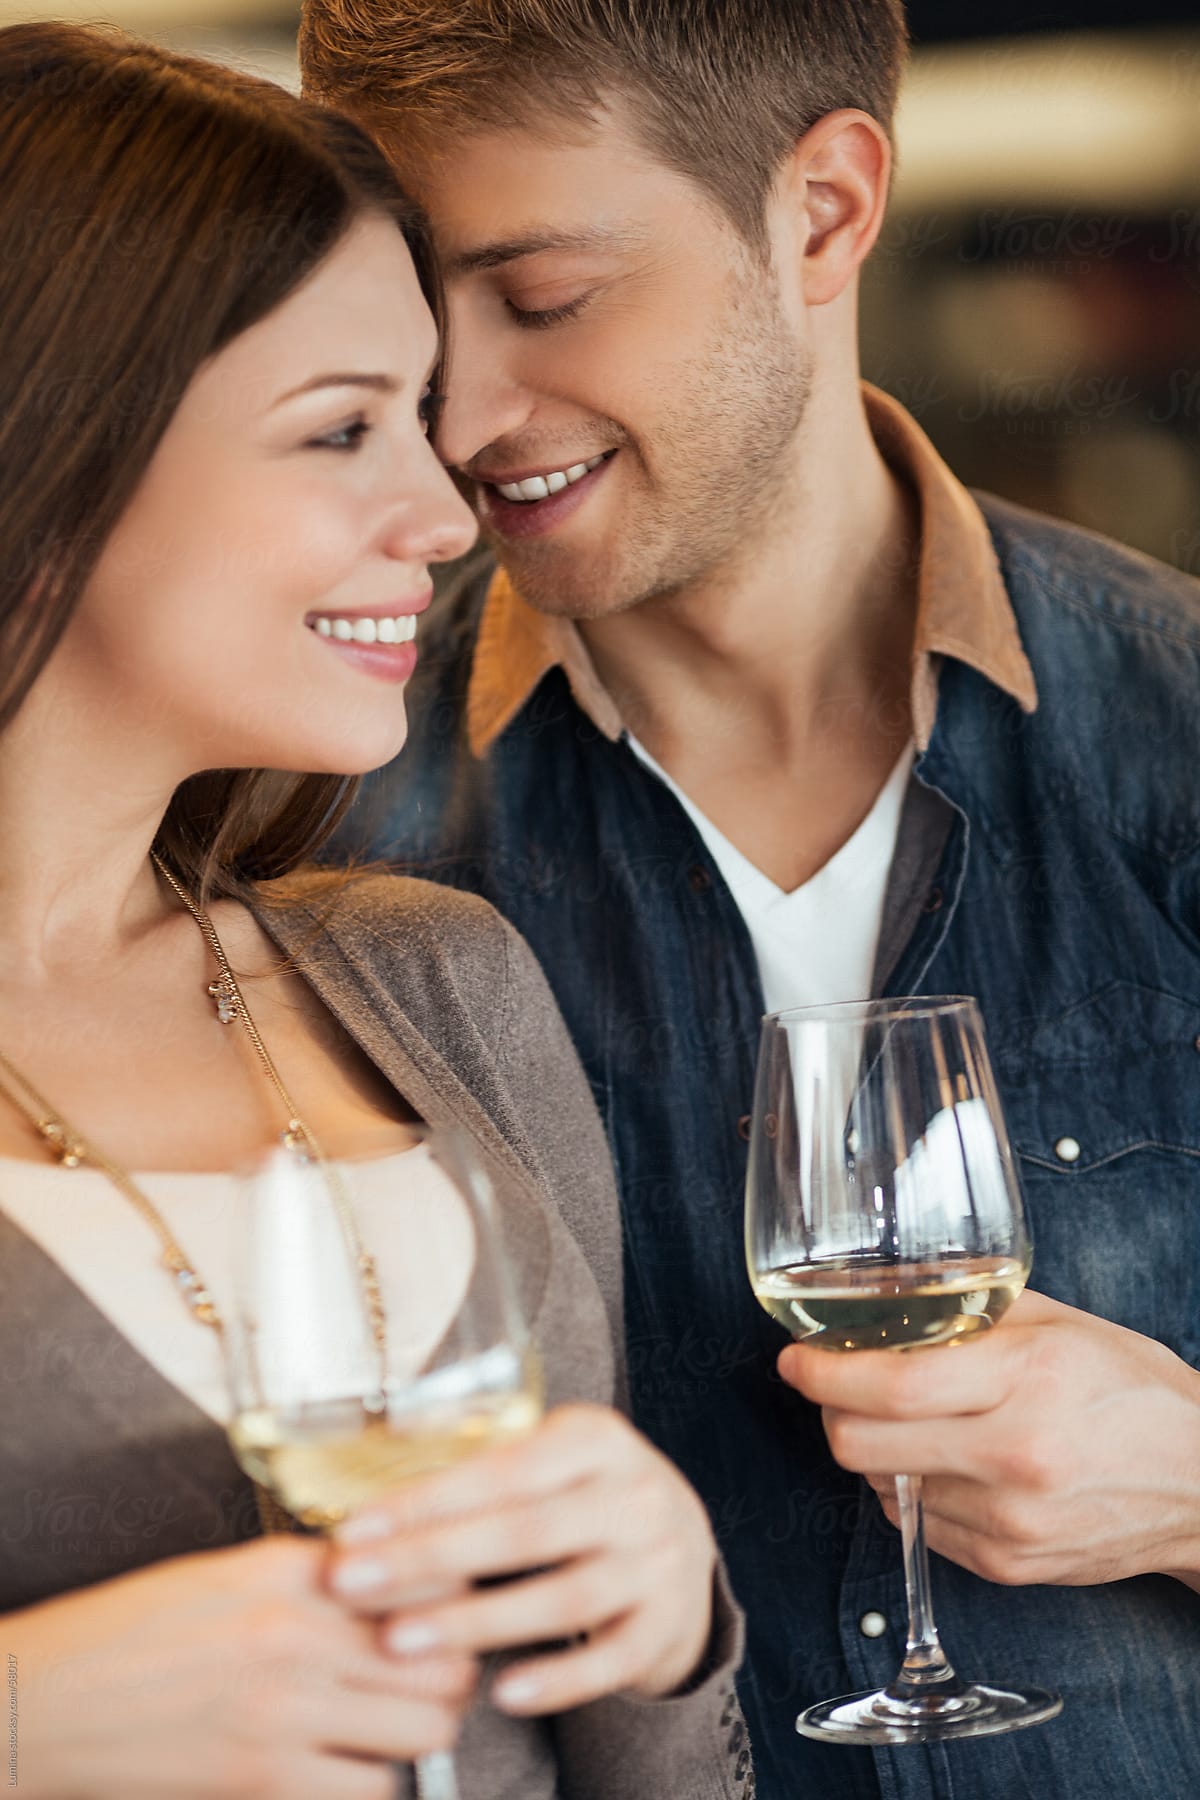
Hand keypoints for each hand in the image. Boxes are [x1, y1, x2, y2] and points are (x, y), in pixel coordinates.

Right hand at [6, 1534, 476, 1799]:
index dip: (447, 1594)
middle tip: (437, 1674)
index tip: (450, 1607)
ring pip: (423, 1723)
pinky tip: (355, 1766)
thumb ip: (302, 1576)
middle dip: (451, 1665)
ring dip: (423, 1727)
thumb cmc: (119, 1637)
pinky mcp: (264, 1777)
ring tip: (402, 1723)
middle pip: (439, 1648)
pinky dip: (376, 1780)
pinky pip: (371, 1787)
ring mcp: (284, 1707)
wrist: (40, 1702)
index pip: (416, 1570)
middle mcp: (295, 1630)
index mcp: (284, 1570)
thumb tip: (375, 1583)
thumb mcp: (217, 1575)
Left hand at [325, 1403, 717, 1714]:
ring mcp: (656, 1561)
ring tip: (401, 1640)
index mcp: (595, 1438)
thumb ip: (482, 1466)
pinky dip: (557, 1680)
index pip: (502, 1468)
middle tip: (355, 1585)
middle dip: (430, 1559)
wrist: (684, 1541)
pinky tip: (503, 1694)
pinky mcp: (664, 1625)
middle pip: (525, 1530)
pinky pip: (608, 1661)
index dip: (426, 1500)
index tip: (356, 1529)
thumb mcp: (554, 1457)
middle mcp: (633, 1493)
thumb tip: (375, 1484)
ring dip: (476, 1622)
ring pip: (562, 1597)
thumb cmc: (586, 1495)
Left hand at [778, 1290, 1199, 1589]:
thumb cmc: (1134, 1392)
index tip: (796, 1360)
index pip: (892, 1386)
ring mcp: (1008, 1521)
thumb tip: (890, 1298)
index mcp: (1025, 1381)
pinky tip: (948, 1463)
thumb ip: (974, 1312)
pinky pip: (919, 1525)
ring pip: (882, 1486)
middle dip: (831, 1414)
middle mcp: (1013, 1457)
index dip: (825, 1374)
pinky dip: (912, 1490)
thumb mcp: (1060, 1325)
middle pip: (862, 1447)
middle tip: (836, 1389)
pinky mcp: (1007, 1565)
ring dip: (874, 1452)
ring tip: (912, 1423)